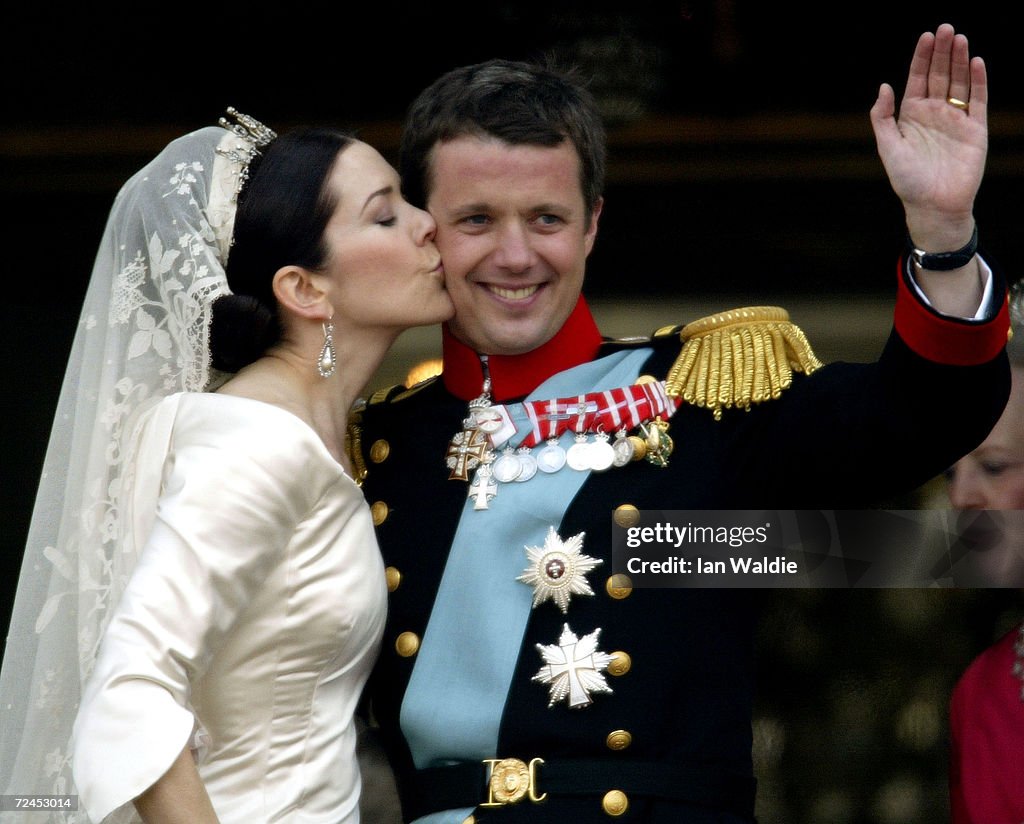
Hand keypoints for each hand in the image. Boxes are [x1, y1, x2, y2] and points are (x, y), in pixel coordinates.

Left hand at [869, 23, 985, 250]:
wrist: (933, 205)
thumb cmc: (907, 180)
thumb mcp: (888, 147)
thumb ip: (882, 117)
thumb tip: (884, 86)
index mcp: (911, 115)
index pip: (918, 79)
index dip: (921, 58)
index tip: (926, 36)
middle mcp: (934, 113)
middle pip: (940, 75)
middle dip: (942, 52)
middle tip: (946, 28)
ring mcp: (955, 119)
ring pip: (959, 82)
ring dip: (960, 60)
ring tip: (960, 38)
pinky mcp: (975, 129)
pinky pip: (978, 100)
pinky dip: (978, 81)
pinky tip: (976, 62)